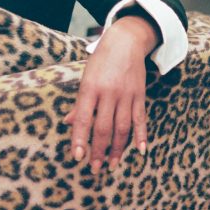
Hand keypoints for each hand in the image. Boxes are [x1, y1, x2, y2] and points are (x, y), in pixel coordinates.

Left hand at [64, 14, 158, 174]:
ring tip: (112, 165)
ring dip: (117, 149)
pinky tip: (140, 150)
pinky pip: (140, 119)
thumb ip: (80, 103)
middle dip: (98, 150)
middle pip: (103, 127)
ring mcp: (126, 95)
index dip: (80, 139)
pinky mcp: (139, 95)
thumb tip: (68, 123)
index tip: (78, 157)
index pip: (83, 119)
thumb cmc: (101, 61)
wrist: (126, 41)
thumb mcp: (86, 78)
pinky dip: (141, 136)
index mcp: (90, 88)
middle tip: (95, 168)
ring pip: (121, 127)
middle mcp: (108, 93)